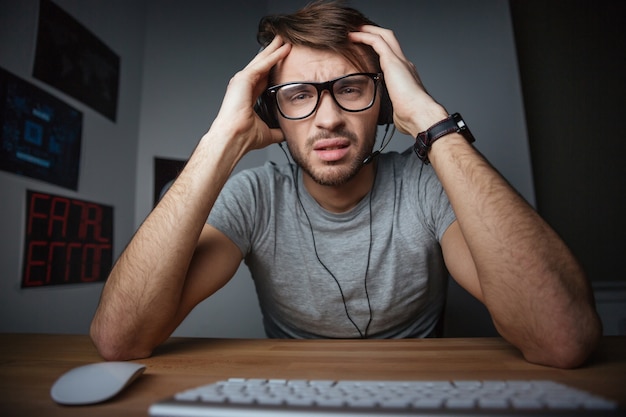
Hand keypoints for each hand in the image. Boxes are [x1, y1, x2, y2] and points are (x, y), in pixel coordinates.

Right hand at [212, 36, 290, 150]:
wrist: (234, 139)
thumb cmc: (244, 138)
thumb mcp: (268, 133)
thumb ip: (278, 131)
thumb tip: (287, 134)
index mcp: (247, 97)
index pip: (263, 79)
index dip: (273, 69)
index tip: (282, 61)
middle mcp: (243, 87)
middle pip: (261, 66)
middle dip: (271, 53)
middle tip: (282, 41)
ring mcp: (241, 81)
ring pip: (261, 61)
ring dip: (273, 50)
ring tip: (283, 39)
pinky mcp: (243, 79)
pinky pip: (262, 64)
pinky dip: (273, 56)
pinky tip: (283, 49)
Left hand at [349, 26, 447, 135]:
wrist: (419, 115)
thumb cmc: (410, 117)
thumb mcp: (397, 111)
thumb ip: (392, 108)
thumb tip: (388, 116)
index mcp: (405, 75)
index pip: (392, 55)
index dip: (379, 48)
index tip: (365, 48)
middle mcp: (404, 64)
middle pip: (389, 39)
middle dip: (374, 33)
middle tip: (358, 31)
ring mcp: (400, 61)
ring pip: (384, 36)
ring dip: (368, 31)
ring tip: (353, 30)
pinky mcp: (393, 62)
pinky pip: (377, 41)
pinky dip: (364, 36)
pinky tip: (353, 36)